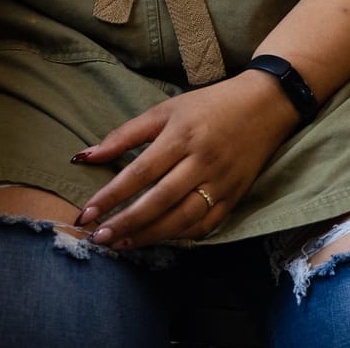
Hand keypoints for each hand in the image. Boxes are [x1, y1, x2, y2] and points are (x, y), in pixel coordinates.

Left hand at [70, 71, 299, 249]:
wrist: (265, 104)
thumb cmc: (209, 105)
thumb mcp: (165, 110)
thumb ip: (125, 135)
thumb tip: (84, 156)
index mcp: (181, 136)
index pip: (139, 172)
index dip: (111, 196)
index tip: (86, 214)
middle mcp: (202, 161)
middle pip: (159, 201)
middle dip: (126, 223)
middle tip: (99, 238)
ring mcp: (221, 182)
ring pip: (182, 219)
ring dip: (150, 236)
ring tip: (122, 244)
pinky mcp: (235, 197)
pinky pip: (206, 226)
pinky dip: (180, 236)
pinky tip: (158, 238)